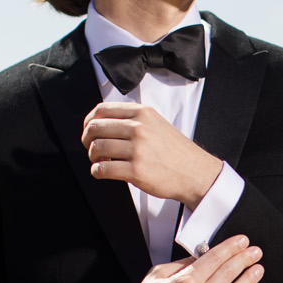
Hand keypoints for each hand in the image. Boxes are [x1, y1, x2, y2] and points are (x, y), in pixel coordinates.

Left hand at [83, 102, 224, 205]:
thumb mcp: (156, 123)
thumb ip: (133, 119)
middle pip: (95, 128)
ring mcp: (137, 150)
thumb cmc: (175, 151)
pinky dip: (96, 171)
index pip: (102, 110)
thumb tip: (103, 122)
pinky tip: (102, 172)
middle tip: (91, 148)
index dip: (89, 122)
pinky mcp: (136, 171)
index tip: (89, 131)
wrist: (195, 172)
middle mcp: (139, 128)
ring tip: (100, 161)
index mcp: (142, 114)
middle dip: (87, 140)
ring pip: (97, 148)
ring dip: (93, 157)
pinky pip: (103, 169)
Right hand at [111, 236, 263, 282]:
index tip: (243, 241)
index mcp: (186, 282)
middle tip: (255, 252)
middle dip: (245, 259)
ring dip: (250, 279)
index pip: (216, 259)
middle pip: (230, 273)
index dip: (232, 247)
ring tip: (258, 269)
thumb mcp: (158, 274)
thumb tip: (203, 256)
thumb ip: (183, 264)